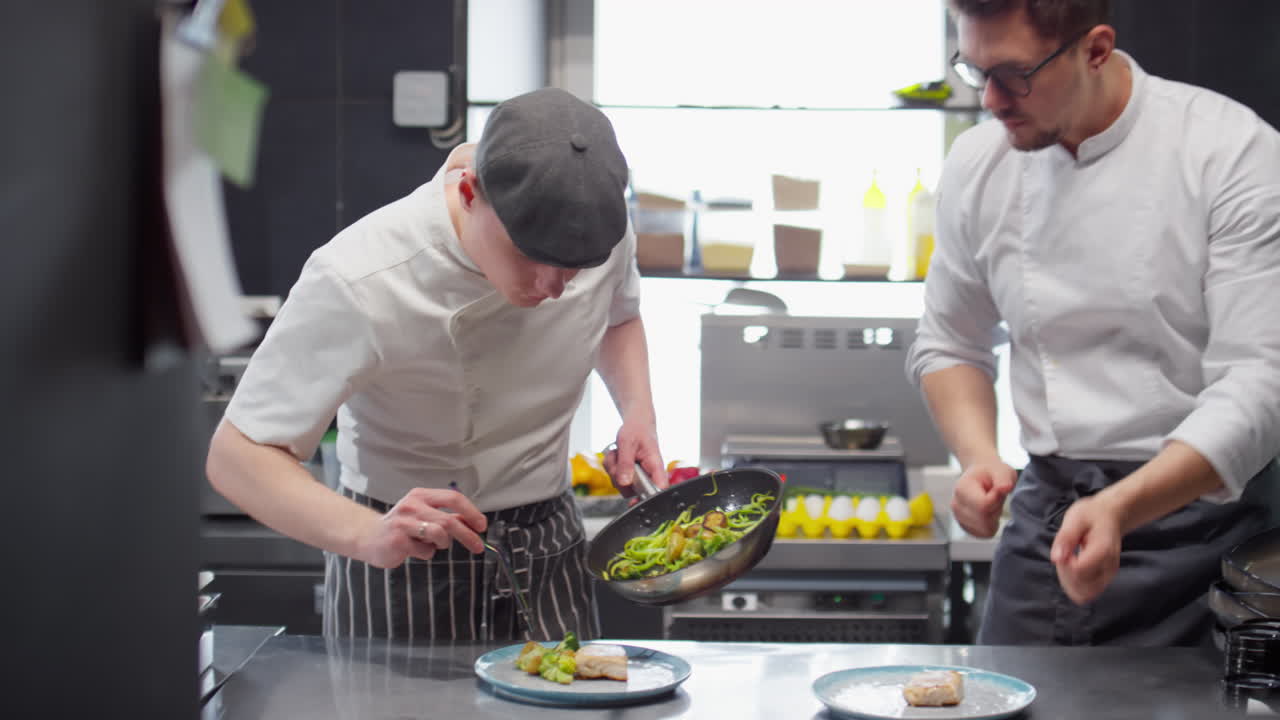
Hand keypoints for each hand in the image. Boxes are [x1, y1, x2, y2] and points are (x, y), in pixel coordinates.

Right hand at [354, 487, 487, 568]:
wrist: (368, 536)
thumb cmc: (402, 526)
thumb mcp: (425, 515)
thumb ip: (448, 517)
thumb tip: (475, 523)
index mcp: (421, 495)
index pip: (453, 498)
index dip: (471, 512)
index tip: (482, 526)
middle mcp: (412, 505)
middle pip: (449, 520)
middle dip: (468, 535)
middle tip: (479, 546)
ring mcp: (403, 522)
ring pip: (439, 534)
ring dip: (442, 544)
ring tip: (433, 544)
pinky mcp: (397, 540)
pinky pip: (425, 551)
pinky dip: (426, 553)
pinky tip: (414, 550)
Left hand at [603, 420, 666, 496]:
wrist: (636, 424)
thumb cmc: (637, 430)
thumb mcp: (628, 443)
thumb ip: (626, 463)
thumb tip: (625, 482)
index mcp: (655, 466)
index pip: (659, 488)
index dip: (648, 499)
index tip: (634, 500)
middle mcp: (648, 475)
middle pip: (633, 491)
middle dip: (618, 476)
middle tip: (618, 458)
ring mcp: (638, 477)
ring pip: (621, 485)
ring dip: (613, 469)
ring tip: (618, 453)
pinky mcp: (629, 476)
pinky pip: (615, 479)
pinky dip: (611, 466)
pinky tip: (617, 455)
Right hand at [950, 460, 1016, 537]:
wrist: (981, 477)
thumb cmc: (992, 473)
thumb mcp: (1001, 470)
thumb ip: (1003, 478)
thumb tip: (1005, 488)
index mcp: (961, 489)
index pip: (982, 506)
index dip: (996, 500)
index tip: (996, 490)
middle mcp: (956, 505)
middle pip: (984, 520)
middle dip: (995, 510)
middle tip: (995, 497)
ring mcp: (959, 518)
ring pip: (985, 529)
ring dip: (993, 518)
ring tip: (991, 503)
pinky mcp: (966, 527)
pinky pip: (984, 534)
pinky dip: (991, 525)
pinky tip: (989, 513)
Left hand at [1051, 494, 1122, 605]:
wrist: (1111, 516)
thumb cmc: (1091, 515)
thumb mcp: (1076, 518)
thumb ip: (1065, 538)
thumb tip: (1055, 559)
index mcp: (1103, 550)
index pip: (1079, 571)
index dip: (1064, 564)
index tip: (1064, 549)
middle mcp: (1109, 567)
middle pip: (1081, 587)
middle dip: (1065, 574)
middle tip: (1065, 554)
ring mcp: (1108, 576)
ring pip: (1084, 595)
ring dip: (1068, 582)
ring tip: (1068, 561)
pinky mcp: (1104, 580)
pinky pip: (1087, 594)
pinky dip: (1074, 586)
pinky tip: (1071, 569)